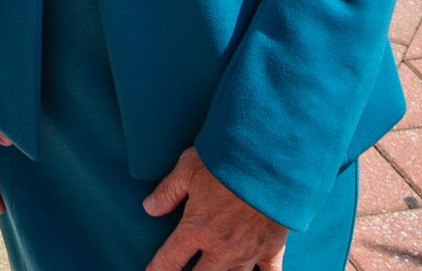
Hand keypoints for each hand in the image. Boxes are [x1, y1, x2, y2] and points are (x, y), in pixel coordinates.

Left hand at [143, 148, 286, 270]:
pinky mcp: (272, 250)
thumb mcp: (188, 168)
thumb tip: (150, 207)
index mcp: (197, 228)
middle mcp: (221, 248)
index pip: (170, 259)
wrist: (268, 165)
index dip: (159, 269)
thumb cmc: (226, 161)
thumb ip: (168, 191)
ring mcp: (248, 252)